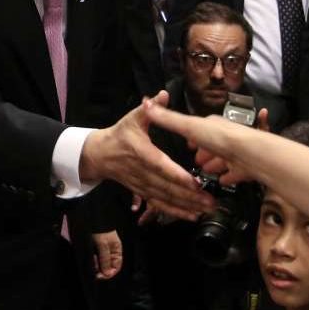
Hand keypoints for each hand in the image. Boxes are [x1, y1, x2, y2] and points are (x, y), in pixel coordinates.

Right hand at [80, 92, 212, 221]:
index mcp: (142, 153)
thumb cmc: (119, 135)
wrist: (99, 155)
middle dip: (189, 196)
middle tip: (209, 200)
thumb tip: (163, 94)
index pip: (162, 166)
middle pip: (167, 187)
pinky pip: (159, 205)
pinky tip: (191, 216)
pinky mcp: (143, 193)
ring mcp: (142, 185)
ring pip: (165, 198)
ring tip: (205, 209)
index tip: (194, 182)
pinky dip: (175, 212)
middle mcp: (142, 172)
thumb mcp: (132, 118)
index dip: (177, 176)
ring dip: (186, 206)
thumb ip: (150, 109)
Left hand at [92, 230, 122, 278]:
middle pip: (108, 267)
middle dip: (101, 270)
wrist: (91, 218)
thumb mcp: (103, 244)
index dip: (109, 273)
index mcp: (116, 250)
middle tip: (94, 270)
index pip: (116, 267)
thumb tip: (107, 274)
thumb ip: (105, 259)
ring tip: (92, 261)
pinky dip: (92, 261)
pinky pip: (96, 259)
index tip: (100, 276)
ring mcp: (103, 250)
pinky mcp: (96, 249)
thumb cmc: (99, 229)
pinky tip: (90, 258)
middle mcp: (111, 252)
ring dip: (96, 266)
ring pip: (101, 264)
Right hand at [142, 99, 260, 187]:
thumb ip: (169, 119)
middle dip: (203, 154)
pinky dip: (227, 176)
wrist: (249, 153)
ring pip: (222, 160)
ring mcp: (234, 153)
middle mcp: (223, 137)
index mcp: (210, 126)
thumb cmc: (219, 137)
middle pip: (211, 146)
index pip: (197, 130)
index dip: (190, 137)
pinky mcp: (243, 168)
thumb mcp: (189, 126)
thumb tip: (147, 103)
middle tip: (196, 163)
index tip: (186, 145)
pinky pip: (234, 173)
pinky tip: (223, 181)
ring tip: (205, 174)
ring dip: (214, 166)